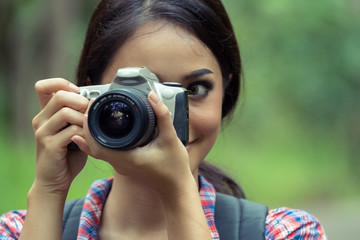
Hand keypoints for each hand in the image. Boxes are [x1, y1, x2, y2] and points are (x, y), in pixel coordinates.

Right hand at [31, 78, 88, 196]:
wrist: (54, 181)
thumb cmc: (67, 155)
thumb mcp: (72, 131)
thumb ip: (78, 116)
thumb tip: (94, 100)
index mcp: (45, 114)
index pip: (43, 86)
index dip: (62, 83)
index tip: (78, 93)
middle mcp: (40, 120)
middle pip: (60, 95)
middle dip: (81, 101)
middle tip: (89, 112)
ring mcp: (43, 132)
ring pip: (66, 112)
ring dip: (84, 118)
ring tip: (89, 128)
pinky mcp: (49, 145)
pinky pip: (71, 131)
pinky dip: (84, 133)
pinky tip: (87, 140)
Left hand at [73, 91, 192, 195]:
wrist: (176, 188)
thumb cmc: (174, 167)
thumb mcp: (171, 138)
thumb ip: (162, 115)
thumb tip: (152, 96)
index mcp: (128, 159)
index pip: (98, 145)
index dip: (89, 127)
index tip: (90, 109)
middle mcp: (120, 164)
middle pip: (93, 147)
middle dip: (87, 127)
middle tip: (90, 107)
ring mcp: (121, 166)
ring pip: (98, 150)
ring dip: (92, 134)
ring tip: (93, 115)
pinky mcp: (125, 165)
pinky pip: (106, 153)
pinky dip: (100, 141)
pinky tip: (99, 131)